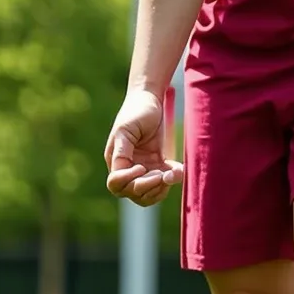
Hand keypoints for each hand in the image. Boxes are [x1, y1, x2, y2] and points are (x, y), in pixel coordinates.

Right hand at [104, 88, 183, 206]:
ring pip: (146, 195)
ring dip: (160, 189)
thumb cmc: (137, 110)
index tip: (142, 166)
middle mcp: (126, 168)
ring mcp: (142, 169)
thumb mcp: (126, 130)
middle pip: (131, 192)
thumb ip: (122, 151)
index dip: (129, 181)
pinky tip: (179, 169)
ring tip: (172, 174)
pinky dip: (171, 180)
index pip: (116, 183)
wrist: (152, 98)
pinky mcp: (156, 165)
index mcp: (115, 160)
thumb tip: (122, 170)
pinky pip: (162, 184)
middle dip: (147, 186)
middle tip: (161, 173)